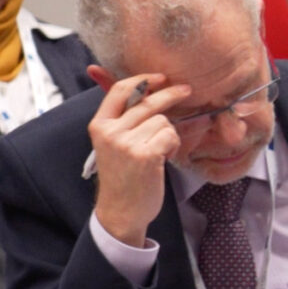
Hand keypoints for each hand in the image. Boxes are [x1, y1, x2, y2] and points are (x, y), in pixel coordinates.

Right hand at [84, 71, 191, 246]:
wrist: (122, 211)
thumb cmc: (123, 176)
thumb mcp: (114, 143)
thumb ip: (122, 117)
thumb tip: (127, 85)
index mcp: (99, 125)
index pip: (120, 91)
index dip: (143, 80)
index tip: (161, 78)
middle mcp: (110, 131)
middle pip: (147, 102)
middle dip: (171, 94)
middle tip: (188, 90)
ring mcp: (126, 143)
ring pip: (163, 121)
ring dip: (169, 135)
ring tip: (160, 152)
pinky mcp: (145, 155)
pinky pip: (171, 135)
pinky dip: (174, 146)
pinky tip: (165, 159)